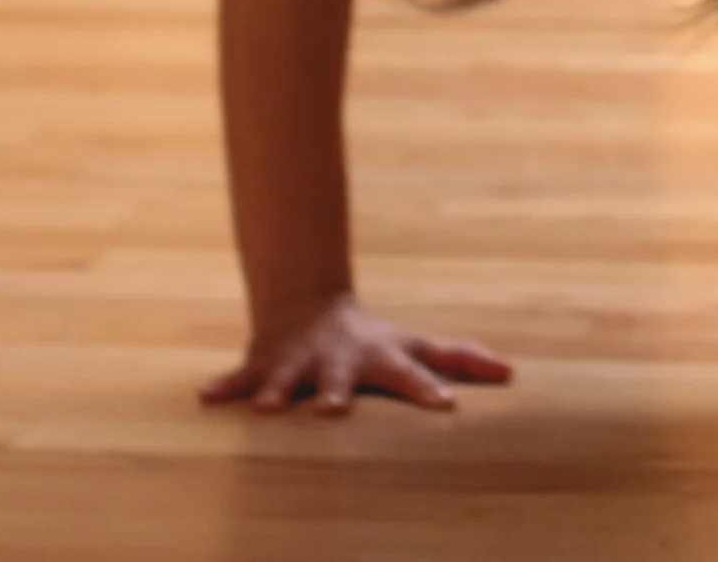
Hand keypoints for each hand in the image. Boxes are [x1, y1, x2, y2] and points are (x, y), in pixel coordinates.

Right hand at [200, 293, 512, 417]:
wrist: (307, 305)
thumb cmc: (370, 340)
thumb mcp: (412, 345)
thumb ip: (458, 358)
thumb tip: (512, 372)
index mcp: (378, 357)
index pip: (410, 373)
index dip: (428, 389)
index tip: (446, 407)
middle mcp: (338, 358)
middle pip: (341, 376)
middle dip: (336, 392)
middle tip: (332, 411)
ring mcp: (299, 360)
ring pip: (286, 376)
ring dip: (274, 390)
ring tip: (264, 408)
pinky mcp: (263, 364)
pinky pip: (239, 376)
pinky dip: (224, 385)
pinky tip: (205, 397)